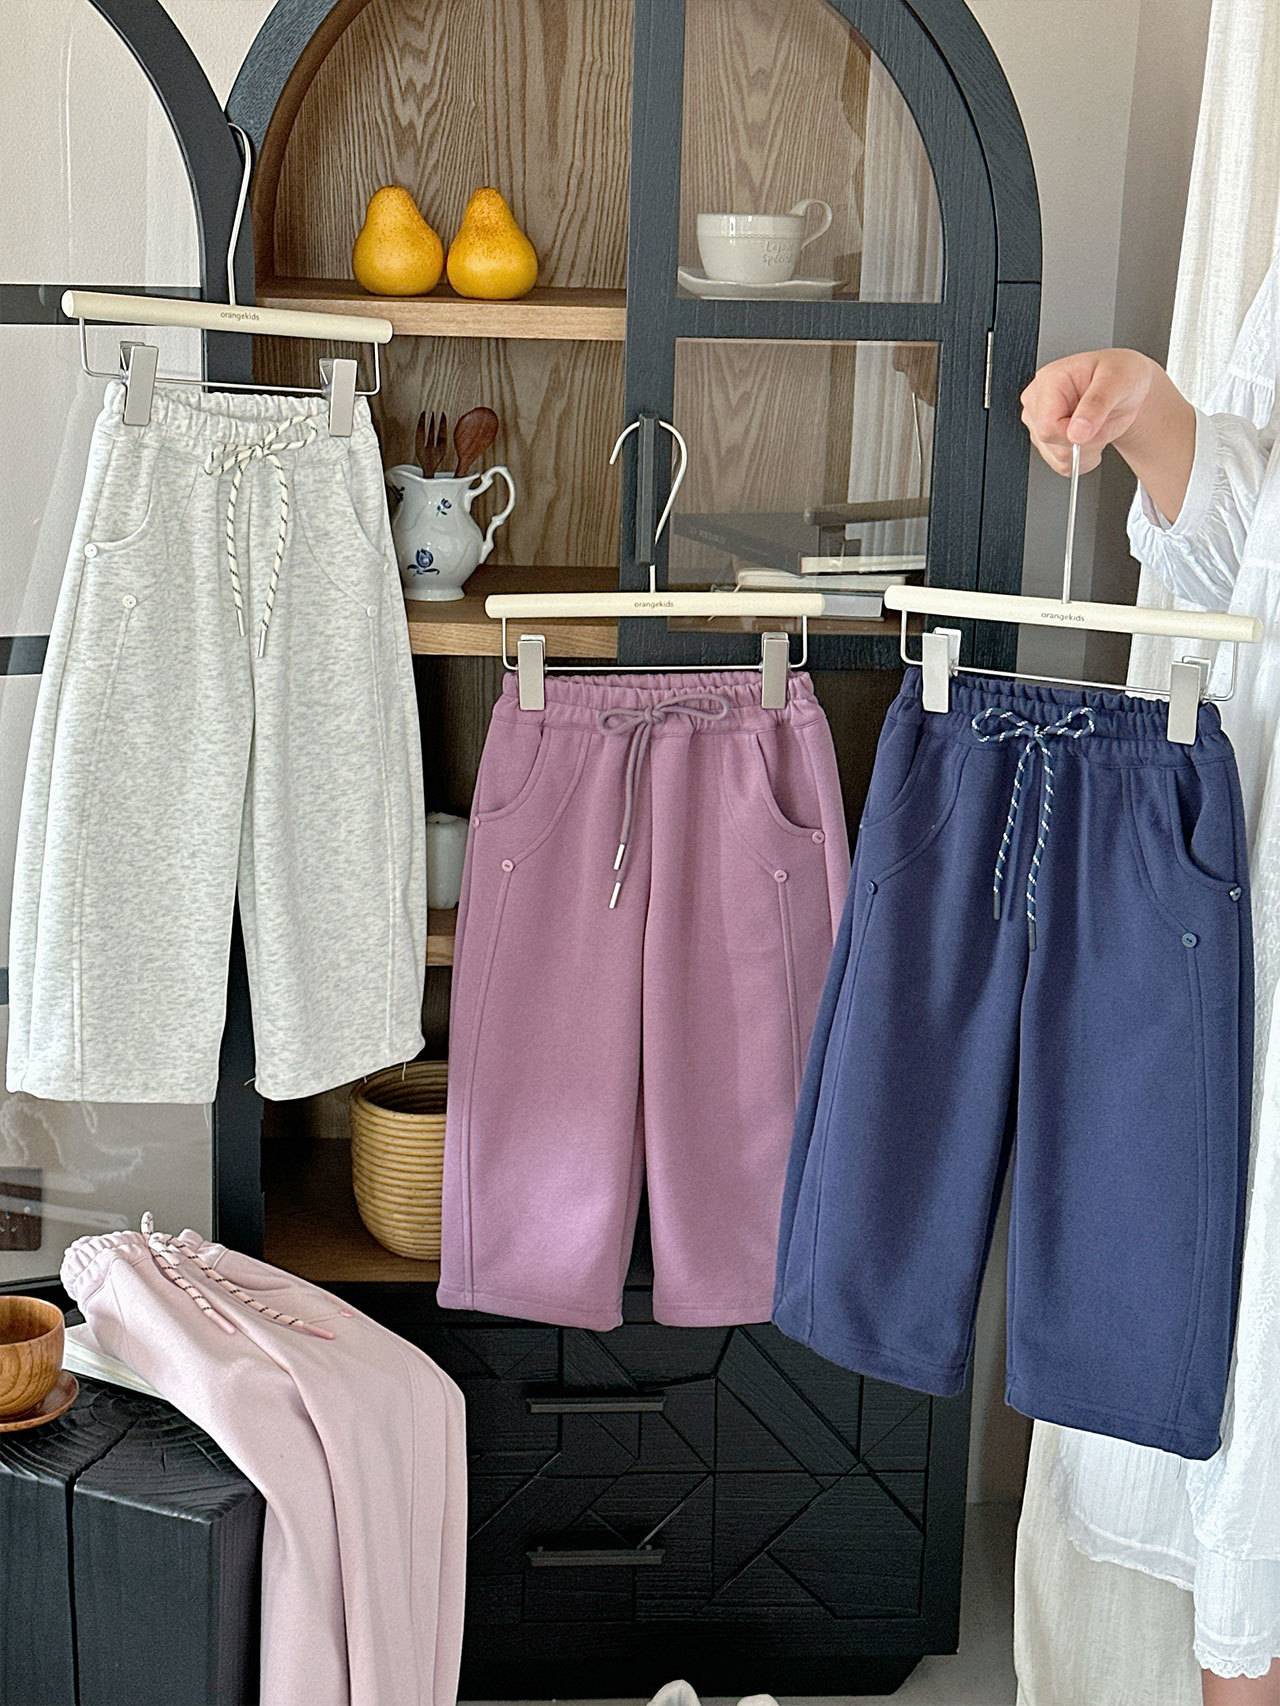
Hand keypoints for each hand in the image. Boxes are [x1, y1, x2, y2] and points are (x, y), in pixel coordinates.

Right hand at [1020, 350, 1158, 474]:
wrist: (1129, 387)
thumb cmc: (1122, 375)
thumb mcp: (1118, 381)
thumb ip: (1097, 404)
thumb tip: (1076, 433)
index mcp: (1050, 380)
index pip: (1048, 425)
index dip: (1073, 435)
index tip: (1096, 429)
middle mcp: (1038, 400)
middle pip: (1048, 442)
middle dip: (1083, 443)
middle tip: (1102, 424)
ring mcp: (1038, 421)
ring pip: (1055, 457)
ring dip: (1085, 452)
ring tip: (1098, 428)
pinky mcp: (1044, 439)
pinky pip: (1060, 464)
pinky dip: (1081, 459)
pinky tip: (1091, 438)